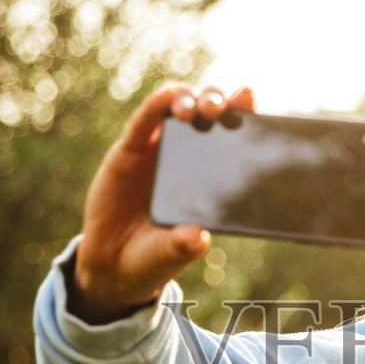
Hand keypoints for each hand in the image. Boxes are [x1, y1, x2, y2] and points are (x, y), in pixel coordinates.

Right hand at [70, 84, 256, 323]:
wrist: (113, 265)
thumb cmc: (154, 256)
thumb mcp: (171, 254)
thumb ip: (183, 245)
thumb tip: (197, 237)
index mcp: (210, 175)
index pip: (231, 136)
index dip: (242, 114)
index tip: (251, 100)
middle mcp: (187, 155)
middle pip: (206, 112)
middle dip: (216, 101)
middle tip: (219, 108)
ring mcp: (158, 149)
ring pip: (176, 108)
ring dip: (188, 99)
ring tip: (192, 110)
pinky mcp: (129, 151)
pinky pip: (143, 123)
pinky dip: (155, 107)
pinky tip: (165, 98)